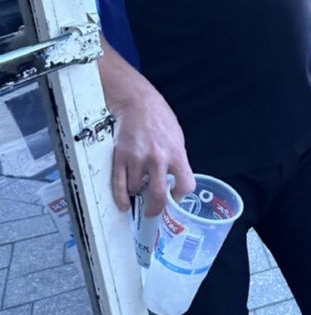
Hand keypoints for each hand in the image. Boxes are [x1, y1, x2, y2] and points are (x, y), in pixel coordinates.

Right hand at [111, 86, 195, 216]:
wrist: (137, 103)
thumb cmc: (158, 118)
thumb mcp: (177, 139)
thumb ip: (176, 161)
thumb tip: (175, 181)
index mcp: (176, 154)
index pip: (185, 186)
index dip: (180, 197)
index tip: (174, 200)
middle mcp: (158, 158)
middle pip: (159, 196)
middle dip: (155, 208)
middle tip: (153, 211)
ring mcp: (138, 159)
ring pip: (136, 190)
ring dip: (137, 193)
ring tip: (139, 187)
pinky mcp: (121, 157)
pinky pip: (119, 185)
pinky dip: (121, 197)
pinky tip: (124, 202)